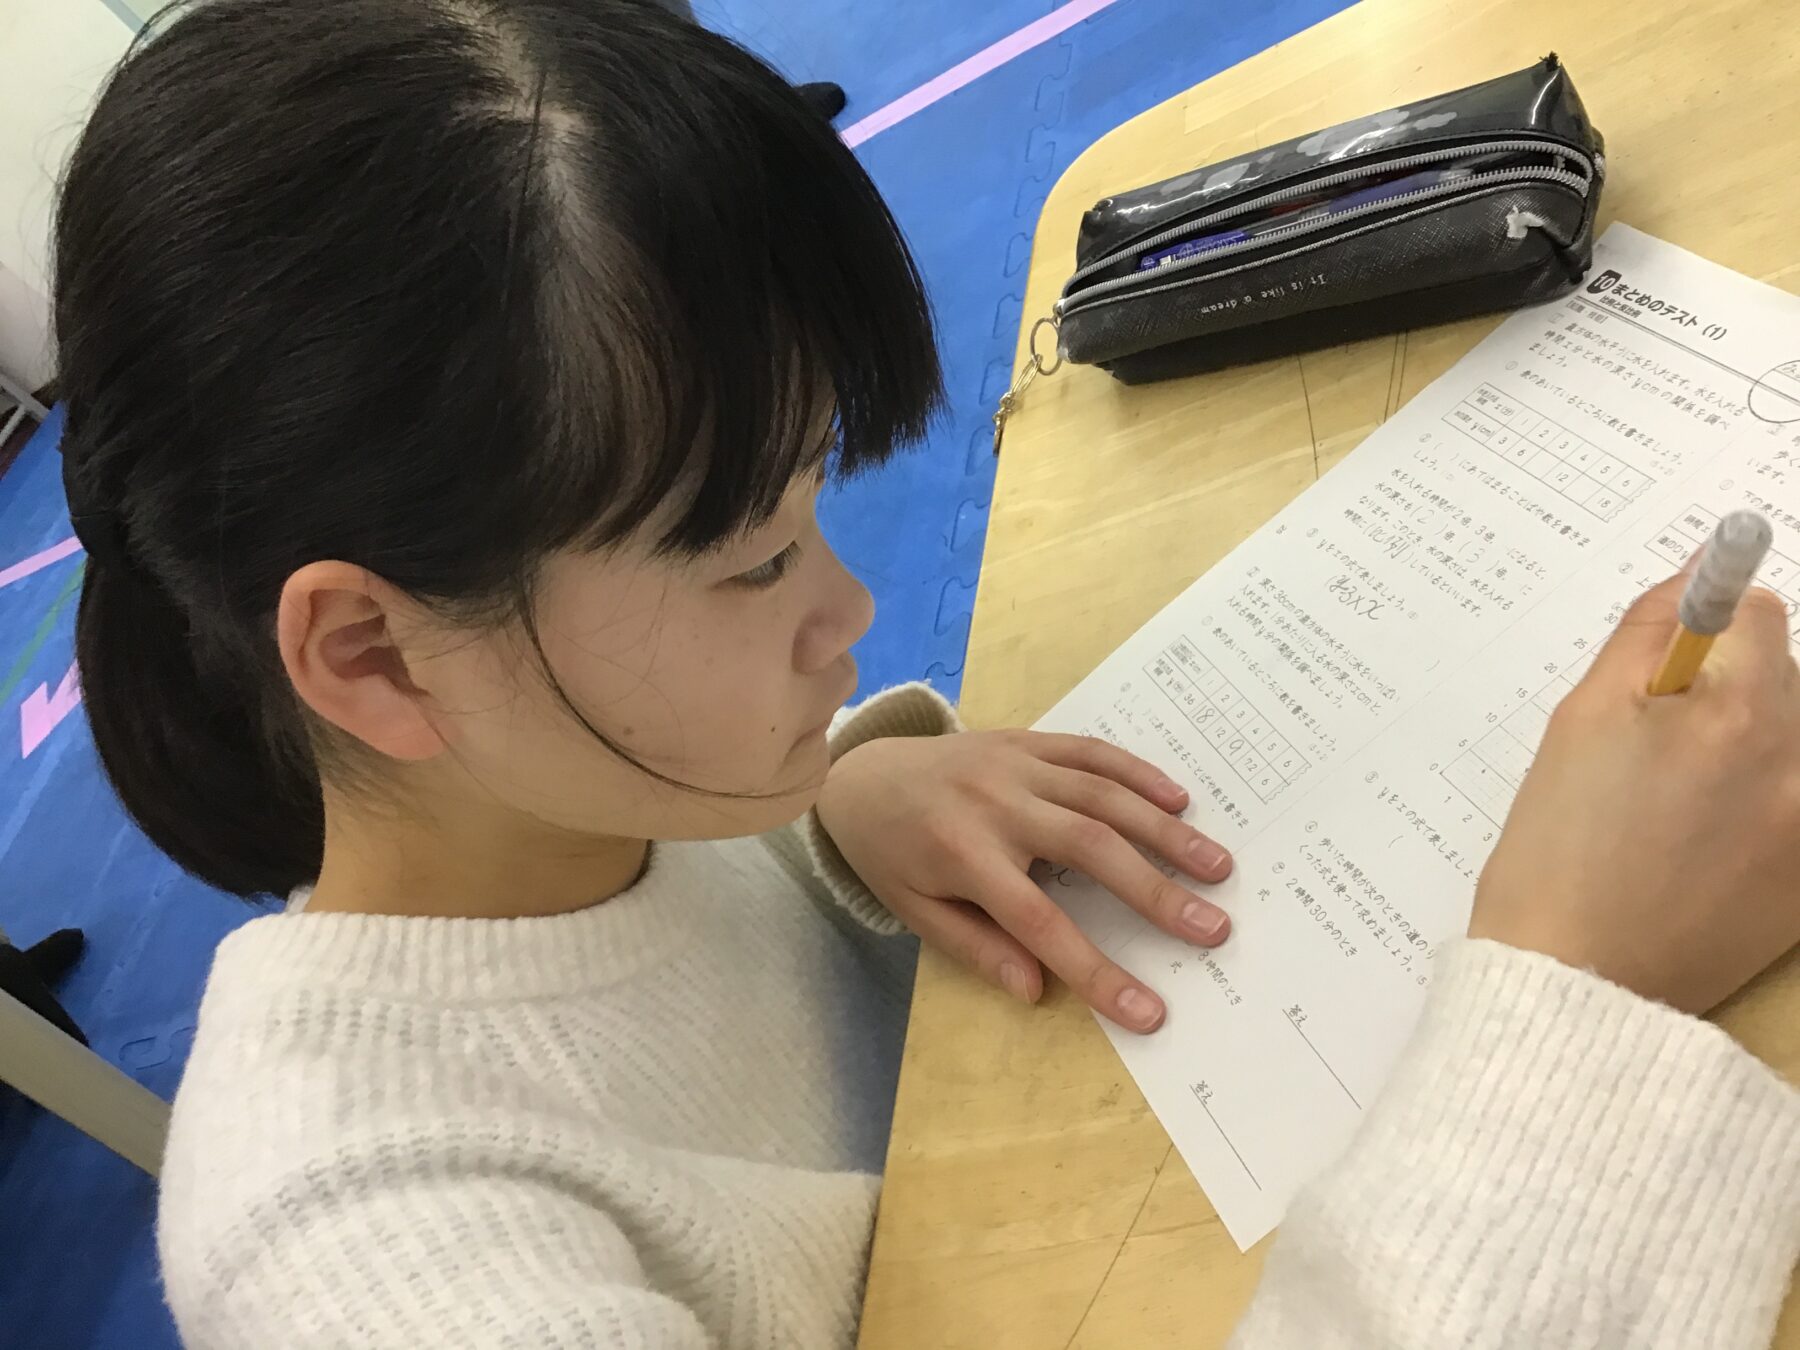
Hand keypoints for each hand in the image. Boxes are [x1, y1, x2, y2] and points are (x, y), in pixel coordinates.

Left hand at [815, 730, 1232, 1030]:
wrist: (862, 772)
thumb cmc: (891, 853)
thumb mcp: (916, 912)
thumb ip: (977, 948)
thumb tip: (1036, 990)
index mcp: (963, 856)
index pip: (1039, 924)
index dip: (1095, 969)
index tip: (1147, 1010)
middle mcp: (996, 805)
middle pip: (1090, 849)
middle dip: (1156, 892)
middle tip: (1215, 929)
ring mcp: (1016, 765)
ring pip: (1102, 795)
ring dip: (1165, 832)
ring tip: (1218, 866)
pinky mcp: (1027, 740)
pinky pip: (1091, 752)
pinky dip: (1138, 774)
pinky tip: (1180, 801)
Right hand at [1471, 573, 1799, 1012]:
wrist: (1575, 987)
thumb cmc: (1557, 856)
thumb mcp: (1580, 723)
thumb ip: (1645, 636)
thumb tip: (1697, 575)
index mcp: (1742, 716)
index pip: (1758, 616)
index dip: (1700, 631)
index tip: (1664, 666)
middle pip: (1784, 681)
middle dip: (1726, 696)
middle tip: (1650, 755)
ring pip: (1789, 746)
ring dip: (1748, 753)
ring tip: (1674, 810)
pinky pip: (1792, 810)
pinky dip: (1760, 812)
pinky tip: (1698, 851)